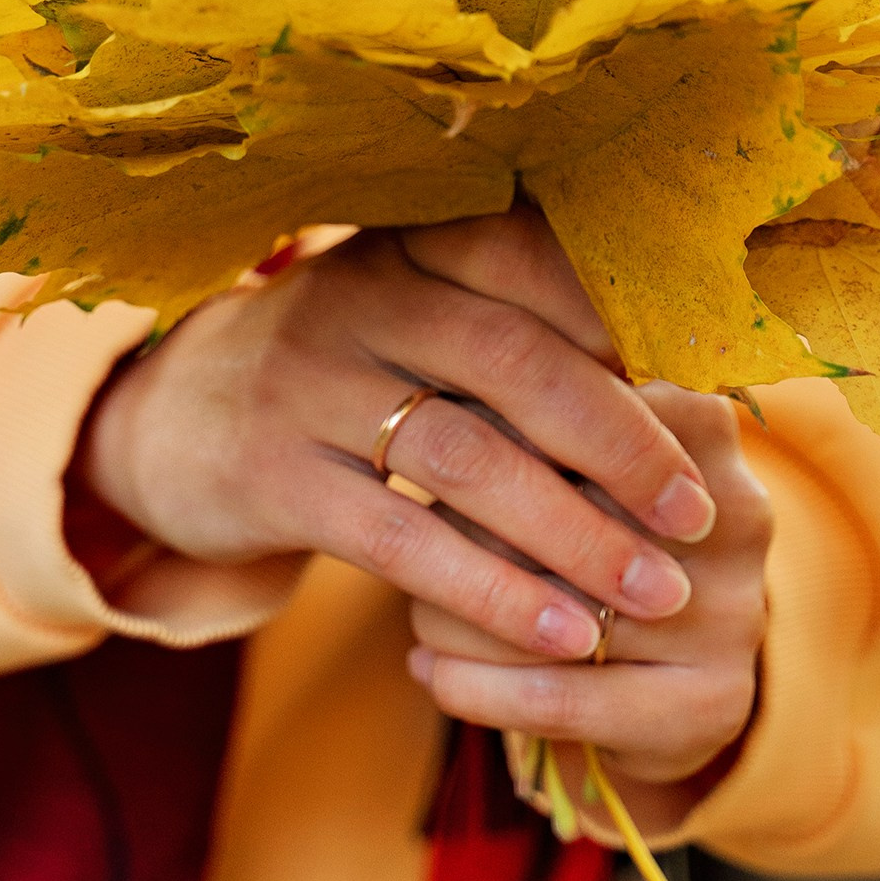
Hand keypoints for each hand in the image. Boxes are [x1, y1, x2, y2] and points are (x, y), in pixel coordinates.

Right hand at [78, 206, 719, 665]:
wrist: (170, 418)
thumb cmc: (345, 372)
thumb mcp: (413, 319)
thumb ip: (520, 330)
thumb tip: (692, 381)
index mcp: (410, 246)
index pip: (531, 261)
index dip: (624, 322)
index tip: (708, 387)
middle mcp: (357, 299)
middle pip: (513, 361)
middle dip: (622, 442)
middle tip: (700, 512)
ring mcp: (306, 385)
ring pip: (465, 458)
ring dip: (574, 533)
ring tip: (655, 593)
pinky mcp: (273, 478)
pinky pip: (400, 539)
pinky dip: (490, 590)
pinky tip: (558, 634)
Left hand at [405, 385, 769, 837]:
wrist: (681, 669)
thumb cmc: (600, 529)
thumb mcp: (578, 457)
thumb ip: (521, 417)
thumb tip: (425, 403)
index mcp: (703, 427)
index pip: (579, 413)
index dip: (492, 433)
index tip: (433, 446)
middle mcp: (737, 512)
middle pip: (564, 513)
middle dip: (469, 533)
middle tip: (411, 540)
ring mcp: (733, 614)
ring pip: (554, 613)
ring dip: (460, 617)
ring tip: (420, 612)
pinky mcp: (711, 704)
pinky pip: (560, 697)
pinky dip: (477, 685)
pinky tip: (431, 673)